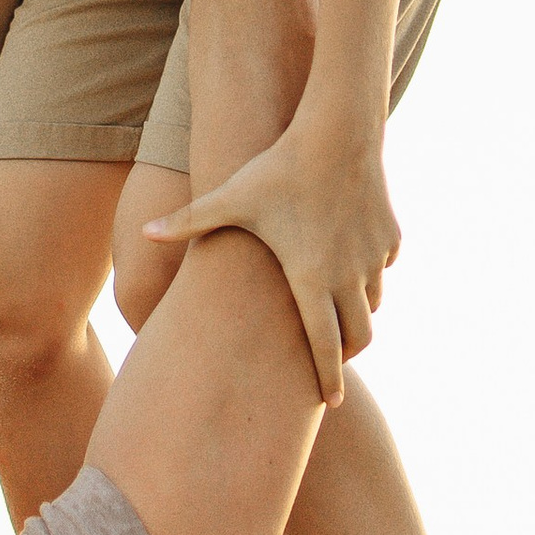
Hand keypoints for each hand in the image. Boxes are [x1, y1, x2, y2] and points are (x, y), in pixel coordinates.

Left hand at [146, 117, 397, 400]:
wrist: (338, 131)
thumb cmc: (279, 168)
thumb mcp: (231, 197)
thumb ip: (189, 221)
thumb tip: (144, 234)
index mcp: (310, 280)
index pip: (324, 347)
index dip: (327, 379)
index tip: (330, 404)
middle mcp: (348, 277)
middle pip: (360, 336)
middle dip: (348, 353)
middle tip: (333, 361)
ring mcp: (373, 258)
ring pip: (374, 303)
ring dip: (359, 313)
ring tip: (339, 311)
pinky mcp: (390, 237)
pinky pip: (383, 267)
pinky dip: (371, 273)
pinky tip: (352, 259)